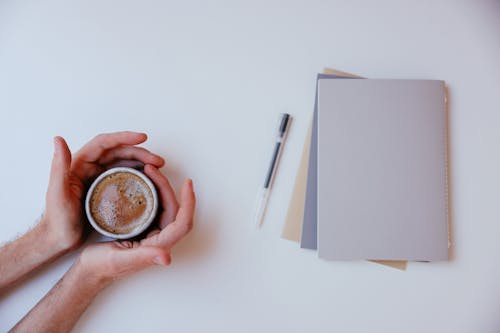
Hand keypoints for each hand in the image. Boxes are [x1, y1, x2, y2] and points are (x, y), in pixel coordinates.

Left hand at [41, 132, 164, 252]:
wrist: (60, 240)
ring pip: (124, 163)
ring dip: (142, 162)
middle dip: (140, 152)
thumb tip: (58, 140)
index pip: (104, 143)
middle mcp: (90, 167)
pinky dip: (138, 175)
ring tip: (158, 167)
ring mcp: (99, 178)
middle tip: (157, 161)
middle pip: (119, 152)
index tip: (142, 138)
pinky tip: (149, 179)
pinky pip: (125, 177)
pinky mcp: (106, 190)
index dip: (124, 138)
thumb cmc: (57, 220)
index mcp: (79, 163)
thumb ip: (59, 166)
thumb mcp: (57, 192)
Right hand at [77, 165, 195, 282]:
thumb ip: (143, 257)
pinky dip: (152, 192)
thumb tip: (167, 258)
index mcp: (158, 247)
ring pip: (165, 206)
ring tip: (149, 171)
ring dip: (161, 188)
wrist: (87, 272)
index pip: (182, 223)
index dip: (188, 203)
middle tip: (153, 169)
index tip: (188, 182)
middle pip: (174, 210)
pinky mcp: (143, 228)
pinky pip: (155, 207)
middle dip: (167, 187)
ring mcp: (152, 233)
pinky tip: (143, 182)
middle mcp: (159, 239)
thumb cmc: (100, 268)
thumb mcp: (119, 260)